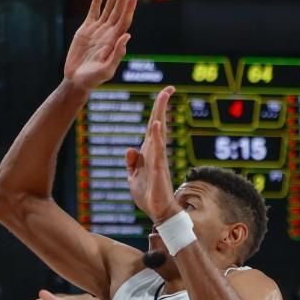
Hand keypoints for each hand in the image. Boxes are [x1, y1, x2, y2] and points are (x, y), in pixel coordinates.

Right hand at [64, 0, 137, 91]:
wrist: (76, 81)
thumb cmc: (92, 80)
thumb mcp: (106, 70)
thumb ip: (117, 54)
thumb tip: (127, 35)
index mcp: (114, 41)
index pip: (124, 20)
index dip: (129, 7)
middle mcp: (108, 33)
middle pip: (118, 10)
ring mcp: (98, 30)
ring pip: (108, 8)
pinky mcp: (86, 30)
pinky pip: (93, 12)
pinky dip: (97, 1)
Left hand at [126, 85, 179, 220]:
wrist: (157, 211)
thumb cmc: (148, 195)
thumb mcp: (133, 177)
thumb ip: (132, 162)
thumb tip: (131, 149)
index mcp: (149, 153)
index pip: (153, 128)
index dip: (156, 111)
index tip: (163, 94)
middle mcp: (156, 153)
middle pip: (158, 125)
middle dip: (162, 106)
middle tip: (169, 88)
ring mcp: (159, 160)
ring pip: (159, 133)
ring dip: (160, 115)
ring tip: (163, 97)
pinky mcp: (158, 170)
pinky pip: (158, 150)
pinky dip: (156, 137)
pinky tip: (156, 125)